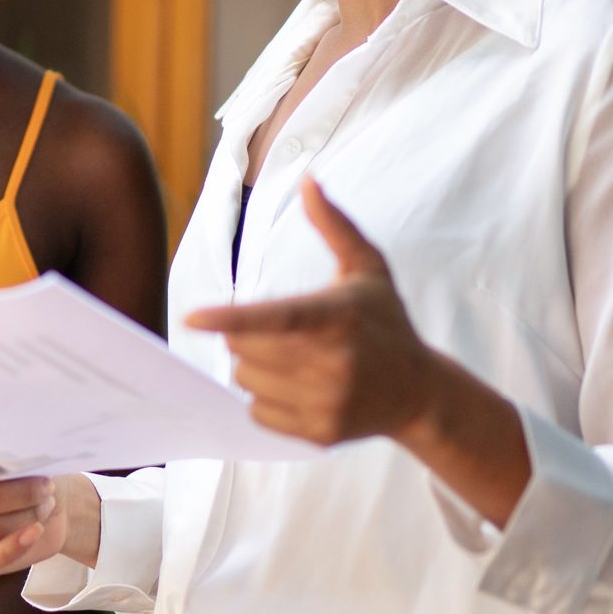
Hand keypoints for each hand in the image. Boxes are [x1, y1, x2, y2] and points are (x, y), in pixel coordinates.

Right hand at [0, 452, 69, 579]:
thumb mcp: (15, 456)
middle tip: (44, 486)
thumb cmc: (26, 472)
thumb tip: (11, 462)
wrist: (47, 502)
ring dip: (26, 515)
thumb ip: (2, 457)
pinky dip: (13, 547)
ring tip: (45, 504)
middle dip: (17, 494)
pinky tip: (34, 532)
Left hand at [183, 177, 441, 445]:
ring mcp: (327, 402)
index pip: (276, 317)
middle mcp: (334, 363)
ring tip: (290, 356)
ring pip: (246, 378)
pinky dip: (264, 396)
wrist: (418, 392)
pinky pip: (258, 411)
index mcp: (338, 317)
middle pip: (246, 347)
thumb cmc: (385, 321)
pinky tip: (298, 385)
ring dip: (252, 364)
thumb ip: (334, 225)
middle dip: (245, 333)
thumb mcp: (367, 268)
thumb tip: (308, 180)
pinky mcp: (319, 432)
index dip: (231, 318)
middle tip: (277, 329)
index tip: (193, 317)